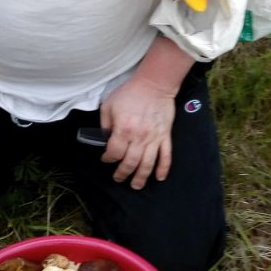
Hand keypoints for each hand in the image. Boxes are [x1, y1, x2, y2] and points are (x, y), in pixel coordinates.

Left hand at [99, 76, 175, 190]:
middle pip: (130, 163)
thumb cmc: (130, 93)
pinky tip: (159, 178)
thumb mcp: (109, 105)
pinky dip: (163, 169)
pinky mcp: (165, 136)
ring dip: (141, 178)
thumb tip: (105, 138)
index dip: (108, 159)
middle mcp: (139, 137)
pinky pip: (166, 156)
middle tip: (118, 178)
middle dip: (122, 174)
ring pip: (147, 164)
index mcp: (124, 130)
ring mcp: (154, 138)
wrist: (154, 84)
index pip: (114, 153)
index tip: (106, 159)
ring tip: (135, 185)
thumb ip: (105, 124)